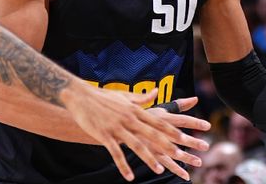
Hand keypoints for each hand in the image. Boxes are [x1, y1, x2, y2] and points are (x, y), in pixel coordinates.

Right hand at [61, 83, 210, 181]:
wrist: (80, 96)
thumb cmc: (103, 96)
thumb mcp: (125, 95)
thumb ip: (142, 97)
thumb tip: (157, 91)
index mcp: (135, 110)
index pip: (158, 122)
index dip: (172, 131)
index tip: (184, 138)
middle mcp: (129, 118)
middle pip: (152, 134)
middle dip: (167, 146)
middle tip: (181, 156)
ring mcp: (116, 127)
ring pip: (136, 145)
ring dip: (149, 158)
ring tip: (159, 169)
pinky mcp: (104, 135)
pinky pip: (116, 153)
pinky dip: (123, 165)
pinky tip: (129, 177)